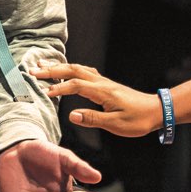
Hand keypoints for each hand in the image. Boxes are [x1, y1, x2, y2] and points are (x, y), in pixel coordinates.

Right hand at [30, 61, 161, 136]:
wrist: (157, 111)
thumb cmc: (138, 120)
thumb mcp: (116, 124)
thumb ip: (93, 119)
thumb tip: (71, 115)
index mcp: (103, 92)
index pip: (75, 86)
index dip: (59, 88)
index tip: (45, 93)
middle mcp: (102, 83)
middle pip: (73, 71)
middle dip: (53, 70)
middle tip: (34, 71)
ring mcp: (104, 82)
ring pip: (78, 69)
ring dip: (60, 67)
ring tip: (43, 67)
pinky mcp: (106, 85)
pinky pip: (85, 72)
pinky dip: (71, 70)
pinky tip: (66, 71)